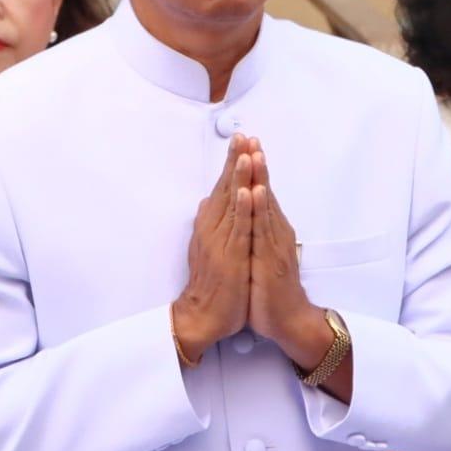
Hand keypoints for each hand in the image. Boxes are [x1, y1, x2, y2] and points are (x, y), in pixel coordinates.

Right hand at [171, 136, 253, 357]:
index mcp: (211, 225)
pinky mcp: (231, 256)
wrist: (201, 316)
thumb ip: (210, 224)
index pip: (223, 188)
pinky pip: (239, 228)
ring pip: (232, 203)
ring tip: (245, 152)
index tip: (241, 141)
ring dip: (239, 177)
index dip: (232, 164)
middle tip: (243, 135)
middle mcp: (213, 228)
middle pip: (226, 188)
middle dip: (235, 160)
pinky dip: (244, 209)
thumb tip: (208, 202)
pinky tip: (249, 191)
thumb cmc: (209, 285)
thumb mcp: (208, 248)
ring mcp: (222, 241)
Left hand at [245, 149, 324, 369]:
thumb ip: (253, 234)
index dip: (253, 169)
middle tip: (252, 137)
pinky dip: (261, 208)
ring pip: (266, 204)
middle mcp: (275, 232)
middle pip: (265, 191)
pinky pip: (265, 229)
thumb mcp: (258, 255)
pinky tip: (257, 190)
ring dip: (261, 178)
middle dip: (258, 163)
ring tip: (255, 153)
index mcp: (270, 230)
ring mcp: (275, 243)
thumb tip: (245, 216)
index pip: (260, 193)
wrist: (288, 320)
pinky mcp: (271, 258)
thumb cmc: (271, 291)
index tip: (246, 144)